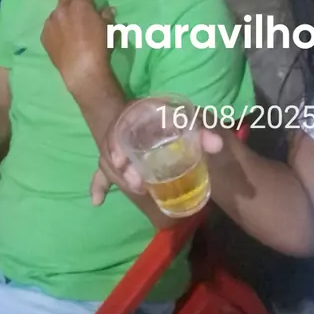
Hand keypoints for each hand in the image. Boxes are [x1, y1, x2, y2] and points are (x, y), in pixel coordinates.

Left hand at [41, 0, 113, 93]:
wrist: (82, 71)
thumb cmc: (101, 48)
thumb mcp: (110, 29)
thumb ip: (106, 15)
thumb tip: (106, 9)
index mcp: (80, 5)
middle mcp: (62, 9)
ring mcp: (51, 22)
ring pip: (58, 9)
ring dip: (64, 6)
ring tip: (69, 9)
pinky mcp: (45, 36)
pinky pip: (53, 25)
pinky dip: (59, 23)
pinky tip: (64, 31)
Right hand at [91, 122, 224, 205]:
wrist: (201, 140)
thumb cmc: (198, 129)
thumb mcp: (204, 126)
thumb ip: (208, 132)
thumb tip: (216, 144)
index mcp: (147, 111)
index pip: (124, 119)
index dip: (116, 139)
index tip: (120, 160)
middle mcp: (134, 125)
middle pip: (115, 142)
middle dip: (118, 164)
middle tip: (135, 183)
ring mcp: (129, 144)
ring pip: (111, 157)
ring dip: (116, 176)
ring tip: (137, 189)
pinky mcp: (129, 161)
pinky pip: (107, 170)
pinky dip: (100, 184)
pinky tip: (97, 201)